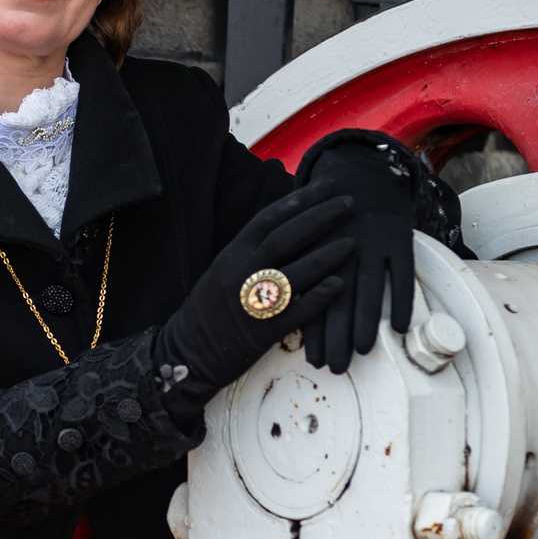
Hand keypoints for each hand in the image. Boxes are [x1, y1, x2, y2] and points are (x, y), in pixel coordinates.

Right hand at [159, 187, 353, 397]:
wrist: (186, 353)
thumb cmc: (209, 310)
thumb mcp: (223, 270)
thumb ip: (251, 251)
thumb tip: (286, 227)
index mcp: (231, 254)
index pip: (269, 217)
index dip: (300, 199)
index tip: (326, 185)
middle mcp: (242, 273)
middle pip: (286, 237)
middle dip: (320, 217)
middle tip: (348, 202)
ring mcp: (253, 302)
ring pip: (295, 273)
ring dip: (326, 255)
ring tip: (352, 242)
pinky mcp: (262, 332)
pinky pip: (295, 312)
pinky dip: (317, 298)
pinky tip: (339, 285)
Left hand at [298, 131, 429, 371]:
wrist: (366, 179)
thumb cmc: (332, 223)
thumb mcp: (311, 243)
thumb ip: (303, 276)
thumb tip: (292, 321)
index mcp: (317, 249)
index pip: (313, 296)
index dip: (314, 330)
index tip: (314, 360)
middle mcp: (343, 247)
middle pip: (339, 297)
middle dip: (336, 335)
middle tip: (335, 367)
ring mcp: (373, 243)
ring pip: (370, 287)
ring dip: (366, 320)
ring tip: (363, 350)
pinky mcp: (399, 239)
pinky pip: (403, 274)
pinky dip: (403, 300)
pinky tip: (402, 327)